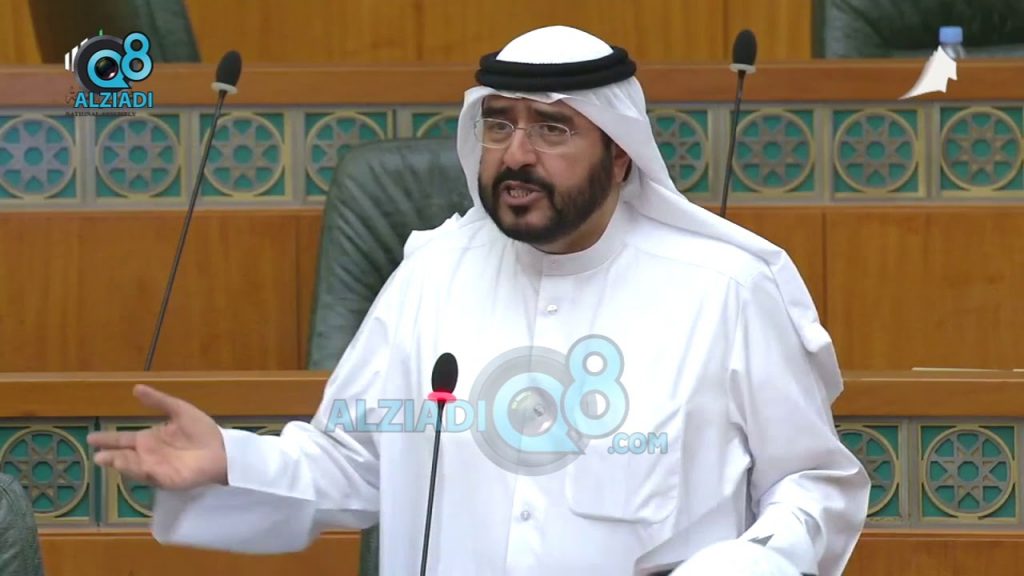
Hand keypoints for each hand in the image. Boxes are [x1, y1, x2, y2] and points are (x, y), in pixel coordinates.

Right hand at [87, 384, 227, 490]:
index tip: (90, 437)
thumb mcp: (179, 410)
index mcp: (150, 439)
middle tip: (95, 453)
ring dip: (119, 463)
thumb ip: (158, 401)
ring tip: (105, 458)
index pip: (123, 440)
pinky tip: (127, 465)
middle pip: (123, 455)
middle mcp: (149, 455)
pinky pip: (148, 475)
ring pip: (132, 466)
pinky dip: (137, 470)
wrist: (221, 449)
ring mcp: (156, 468)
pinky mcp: (166, 479)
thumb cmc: (201, 430)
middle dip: (109, 455)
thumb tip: (136, 388)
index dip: (107, 439)